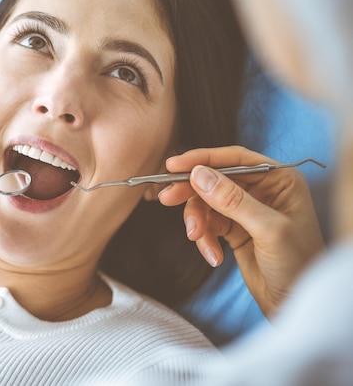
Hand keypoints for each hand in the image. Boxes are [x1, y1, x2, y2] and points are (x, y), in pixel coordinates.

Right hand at [158, 146, 325, 315]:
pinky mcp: (235, 230)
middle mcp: (263, 191)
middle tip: (167, 198)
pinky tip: (213, 256)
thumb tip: (199, 174)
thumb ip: (233, 200)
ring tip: (197, 239)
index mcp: (280, 181)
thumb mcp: (268, 230)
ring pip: (207, 203)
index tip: (174, 166)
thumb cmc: (299, 266)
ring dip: (198, 222)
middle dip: (191, 192)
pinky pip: (209, 225)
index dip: (203, 159)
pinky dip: (205, 239)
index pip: (235, 159)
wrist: (296, 306)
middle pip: (215, 179)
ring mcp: (247, 210)